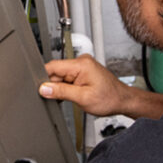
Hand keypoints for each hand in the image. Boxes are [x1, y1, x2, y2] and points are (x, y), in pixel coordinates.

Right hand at [39, 54, 162, 118]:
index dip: (44, 78)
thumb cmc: (109, 99)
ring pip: (61, 76)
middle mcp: (81, 61)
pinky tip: (73, 94)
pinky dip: (66, 88)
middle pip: (56, 71)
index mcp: (81, 64)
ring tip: (73, 96)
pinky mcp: (82, 72)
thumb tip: (44, 88)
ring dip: (61, 88)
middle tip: (61, 98)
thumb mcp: (82, 98)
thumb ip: (61, 92)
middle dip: (54, 85)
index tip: (40, 89)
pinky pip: (67, 78)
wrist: (122, 101)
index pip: (53, 66)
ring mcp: (82, 66)